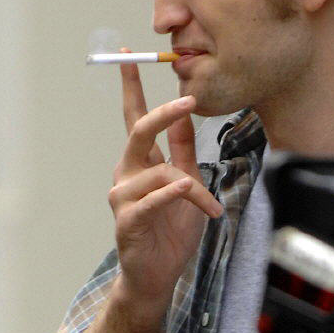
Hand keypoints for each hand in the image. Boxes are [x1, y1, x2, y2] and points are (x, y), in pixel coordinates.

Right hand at [109, 54, 222, 316]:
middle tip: (188, 100)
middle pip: (138, 132)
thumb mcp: (186, 184)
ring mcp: (124, 198)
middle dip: (161, 113)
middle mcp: (127, 175)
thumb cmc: (171, 231)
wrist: (158, 276)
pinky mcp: (128, 221)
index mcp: (141, 164)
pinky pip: (152, 199)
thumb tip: (184, 112)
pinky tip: (187, 193)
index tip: (128, 56)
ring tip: (209, 208)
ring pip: (159, 171)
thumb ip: (182, 151)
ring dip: (192, 187)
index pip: (135, 119)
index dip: (131, 88)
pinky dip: (171, 194)